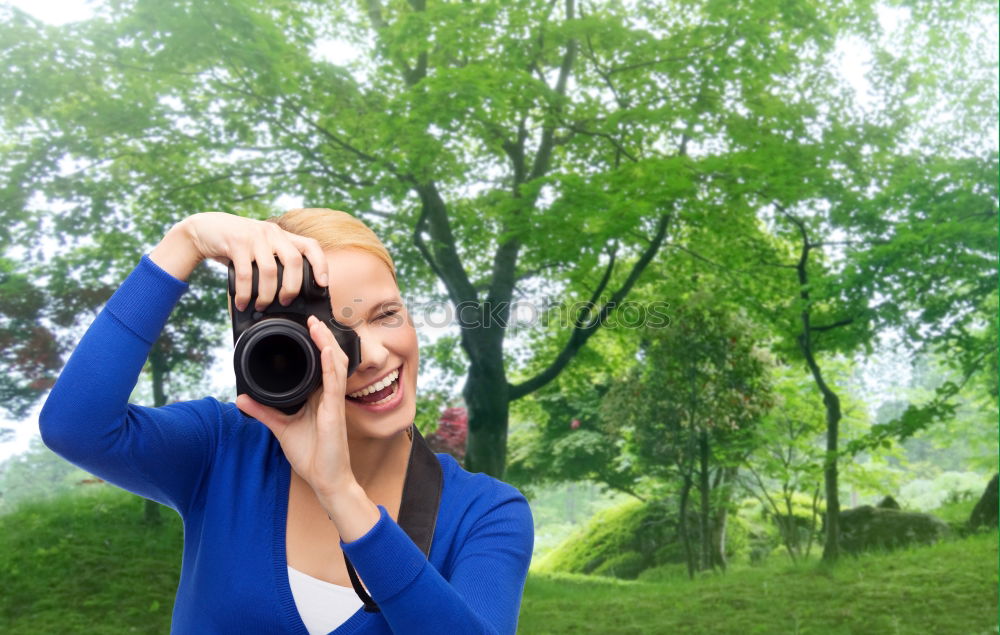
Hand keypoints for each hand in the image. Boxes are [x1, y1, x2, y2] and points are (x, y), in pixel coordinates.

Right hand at [149, 212, 328, 310]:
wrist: (205, 229)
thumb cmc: (237, 244)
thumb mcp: (261, 247)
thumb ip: (275, 260)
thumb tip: (291, 291)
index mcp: (282, 235)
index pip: (311, 246)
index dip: (321, 265)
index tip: (323, 284)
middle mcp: (272, 233)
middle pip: (294, 261)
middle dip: (292, 287)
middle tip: (285, 302)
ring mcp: (254, 236)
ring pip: (270, 270)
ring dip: (266, 294)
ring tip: (261, 305)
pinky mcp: (236, 242)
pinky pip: (245, 274)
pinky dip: (244, 293)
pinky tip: (242, 302)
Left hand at [235, 314, 356, 497]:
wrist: (326, 479)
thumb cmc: (312, 456)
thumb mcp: (280, 428)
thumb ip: (263, 411)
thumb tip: (241, 399)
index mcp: (320, 398)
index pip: (322, 364)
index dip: (318, 345)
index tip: (308, 328)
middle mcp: (329, 396)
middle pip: (331, 358)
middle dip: (323, 337)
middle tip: (313, 319)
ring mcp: (334, 402)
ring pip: (336, 365)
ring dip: (327, 343)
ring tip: (318, 326)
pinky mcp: (335, 411)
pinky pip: (334, 383)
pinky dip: (331, 365)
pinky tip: (326, 351)